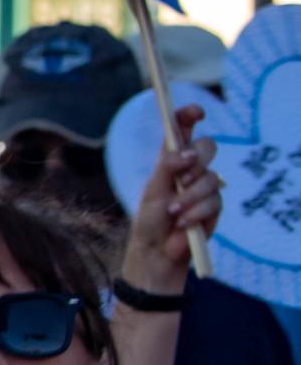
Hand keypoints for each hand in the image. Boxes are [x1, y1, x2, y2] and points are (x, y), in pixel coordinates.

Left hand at [123, 104, 221, 295]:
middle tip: (182, 177)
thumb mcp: (154, 190)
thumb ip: (169, 167)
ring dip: (191, 196)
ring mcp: (204, 188)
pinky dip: (197, 212)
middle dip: (197, 160)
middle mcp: (189, 170)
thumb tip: (187, 152)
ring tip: (175, 212)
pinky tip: (184, 223)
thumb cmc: (150, 219)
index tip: (195, 111)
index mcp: (170, 161)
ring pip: (211, 177)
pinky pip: (214, 201)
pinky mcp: (214, 207)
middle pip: (208, 147)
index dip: (189, 117)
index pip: (182, 131)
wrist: (157, 252)